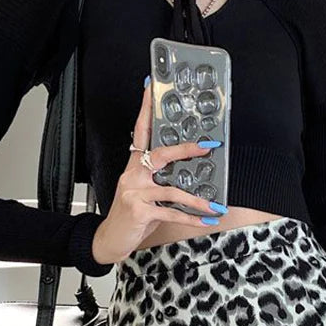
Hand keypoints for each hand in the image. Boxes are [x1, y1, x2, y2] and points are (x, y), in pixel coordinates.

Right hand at [91, 77, 225, 265]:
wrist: (111, 238)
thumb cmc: (132, 214)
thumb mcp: (144, 192)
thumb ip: (161, 179)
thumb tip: (190, 172)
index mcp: (135, 166)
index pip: (140, 131)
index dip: (146, 109)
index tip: (151, 86)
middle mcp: (133, 175)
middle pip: (160, 154)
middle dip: (186, 150)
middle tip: (207, 147)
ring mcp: (135, 193)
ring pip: (172, 190)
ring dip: (197, 200)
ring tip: (215, 206)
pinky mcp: (139, 211)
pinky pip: (171, 212)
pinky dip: (191, 218)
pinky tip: (206, 220)